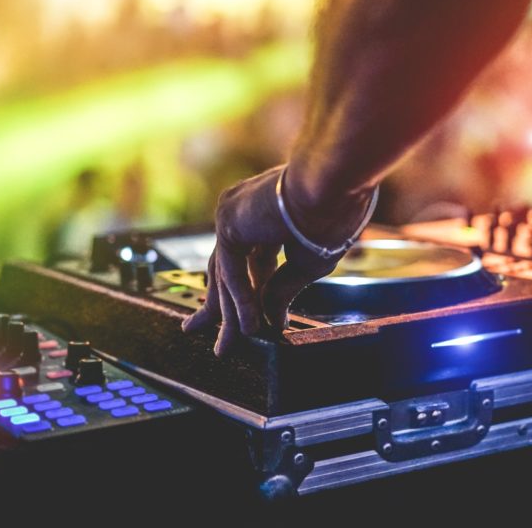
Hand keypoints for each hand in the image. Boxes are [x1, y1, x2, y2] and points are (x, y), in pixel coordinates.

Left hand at [182, 165, 372, 355]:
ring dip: (229, 312)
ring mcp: (232, 213)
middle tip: (197, 330)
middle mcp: (244, 213)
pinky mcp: (228, 221)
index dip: (246, 294)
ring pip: (226, 273)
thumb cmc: (333, 215)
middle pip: (224, 268)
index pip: (247, 262)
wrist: (335, 185)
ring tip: (226, 347)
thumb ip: (282, 290)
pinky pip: (231, 271)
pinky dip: (240, 300)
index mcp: (266, 217)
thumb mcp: (307, 264)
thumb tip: (271, 321)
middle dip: (216, 304)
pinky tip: (249, 326)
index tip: (249, 323)